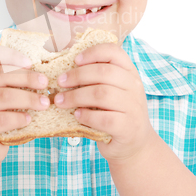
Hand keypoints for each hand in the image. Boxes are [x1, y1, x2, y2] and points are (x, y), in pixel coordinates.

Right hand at [0, 45, 49, 167]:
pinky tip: (28, 119)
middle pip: (2, 75)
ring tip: (44, 103)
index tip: (30, 62)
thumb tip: (42, 74)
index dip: (12, 55)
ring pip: (3, 96)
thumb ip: (11, 82)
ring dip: (28, 99)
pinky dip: (18, 118)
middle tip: (45, 83)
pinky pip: (1, 118)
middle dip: (28, 78)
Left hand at [54, 42, 155, 165]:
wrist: (135, 144)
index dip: (93, 52)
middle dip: (77, 75)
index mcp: (129, 72)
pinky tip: (77, 115)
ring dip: (76, 96)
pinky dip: (86, 115)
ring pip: (102, 94)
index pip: (114, 52)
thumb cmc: (115, 113)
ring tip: (61, 101)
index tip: (75, 60)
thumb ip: (97, 79)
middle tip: (60, 82)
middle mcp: (134, 87)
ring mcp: (133, 107)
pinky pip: (104, 118)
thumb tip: (64, 69)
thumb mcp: (112, 91)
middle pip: (104, 72)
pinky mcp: (128, 127)